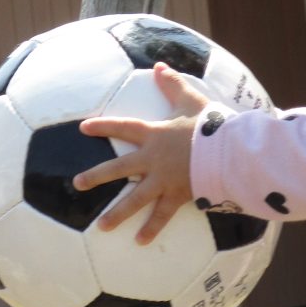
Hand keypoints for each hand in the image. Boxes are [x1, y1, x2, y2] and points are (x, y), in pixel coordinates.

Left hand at [72, 63, 208, 244]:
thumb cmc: (210, 125)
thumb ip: (172, 83)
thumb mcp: (190, 100)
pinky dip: (152, 229)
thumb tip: (159, 64)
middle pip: (118, 168)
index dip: (103, 127)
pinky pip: (162, 216)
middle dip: (96, 176)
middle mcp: (152, 159)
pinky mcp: (177, 196)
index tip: (83, 128)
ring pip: (135, 199)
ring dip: (117, 213)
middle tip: (77, 184)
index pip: (123, 128)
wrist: (228, 151)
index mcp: (154, 135)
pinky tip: (139, 242)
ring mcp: (163, 180)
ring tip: (101, 226)